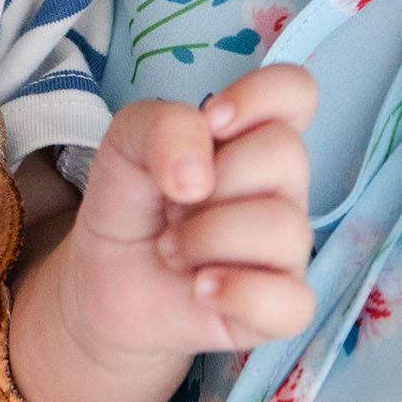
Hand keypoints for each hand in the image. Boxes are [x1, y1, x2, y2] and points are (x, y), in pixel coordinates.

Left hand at [11, 64, 317, 401]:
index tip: (213, 121)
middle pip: (286, 154)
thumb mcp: (125, 143)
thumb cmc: (131, 201)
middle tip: (173, 205)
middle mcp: (281, 189)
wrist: (104, 278)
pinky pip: (290, 302)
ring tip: (172, 249)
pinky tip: (200, 288)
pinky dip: (236, 292)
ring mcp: (286, 250)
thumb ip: (162, 127)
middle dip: (214, 178)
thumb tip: (199, 175)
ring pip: (283, 227)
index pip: (296, 92)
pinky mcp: (279, 308)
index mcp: (253, 138)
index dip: (262, 95)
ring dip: (206, 238)